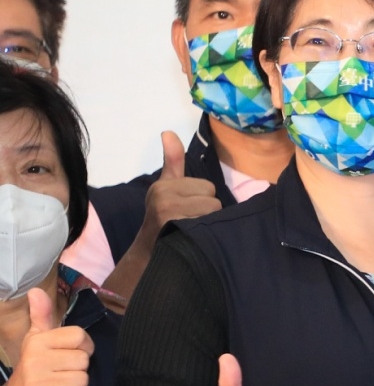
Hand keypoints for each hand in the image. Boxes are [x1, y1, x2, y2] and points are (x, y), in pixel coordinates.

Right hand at [2, 287, 91, 385]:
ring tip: (59, 383)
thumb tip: (36, 291)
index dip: (84, 346)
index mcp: (39, 341)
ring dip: (75, 385)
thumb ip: (42, 315)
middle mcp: (37, 360)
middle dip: (78, 368)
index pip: (80, 337)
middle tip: (62, 371)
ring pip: (82, 381)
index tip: (73, 352)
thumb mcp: (37, 338)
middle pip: (84, 361)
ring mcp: (38, 383)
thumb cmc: (35, 364)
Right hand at [138, 131, 221, 245]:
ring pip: (213, 214)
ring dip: (207, 224)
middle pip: (213, 200)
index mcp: (163, 185)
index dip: (202, 199)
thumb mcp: (167, 186)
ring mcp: (168, 215)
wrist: (149, 253)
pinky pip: (207, 227)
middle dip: (206, 212)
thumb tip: (168, 132)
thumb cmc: (162, 217)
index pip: (208, 187)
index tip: (186, 208)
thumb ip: (173, 160)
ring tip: (191, 228)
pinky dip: (205, 234)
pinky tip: (192, 237)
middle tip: (189, 220)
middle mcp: (163, 198)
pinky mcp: (175, 230)